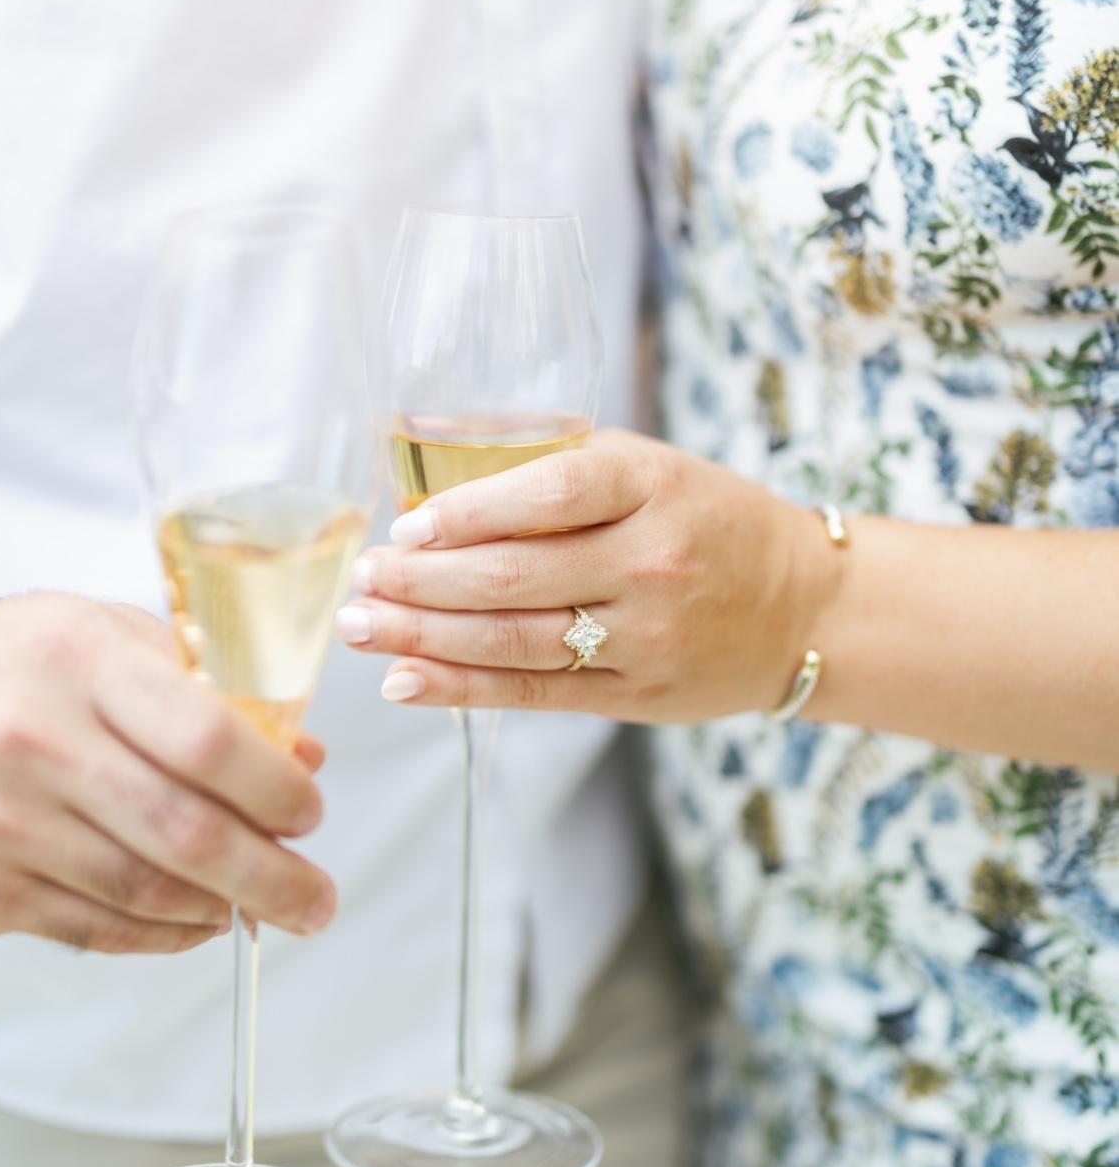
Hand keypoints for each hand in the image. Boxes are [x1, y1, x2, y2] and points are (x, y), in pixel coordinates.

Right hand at [0, 595, 335, 952]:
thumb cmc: (1, 665)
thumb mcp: (99, 634)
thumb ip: (202, 687)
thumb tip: (298, 753)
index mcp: (81, 664)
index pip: (208, 738)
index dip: (276, 788)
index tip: (310, 811)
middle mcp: (37, 745)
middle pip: (186, 833)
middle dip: (273, 877)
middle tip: (316, 898)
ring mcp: (0, 826)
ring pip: (144, 893)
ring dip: (223, 909)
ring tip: (263, 907)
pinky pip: (92, 930)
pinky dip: (160, 936)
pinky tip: (196, 922)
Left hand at [339, 430, 835, 722]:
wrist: (804, 607)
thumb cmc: (706, 521)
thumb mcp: (649, 469)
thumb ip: (558, 470)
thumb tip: (440, 480)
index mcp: (653, 487)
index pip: (549, 493)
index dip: (468, 511)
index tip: (407, 526)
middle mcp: (651, 562)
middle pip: (516, 575)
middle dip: (423, 581)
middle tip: (362, 580)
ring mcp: (646, 637)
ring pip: (515, 640)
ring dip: (425, 636)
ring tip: (362, 627)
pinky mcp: (637, 696)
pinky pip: (535, 694)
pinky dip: (463, 688)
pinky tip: (405, 679)